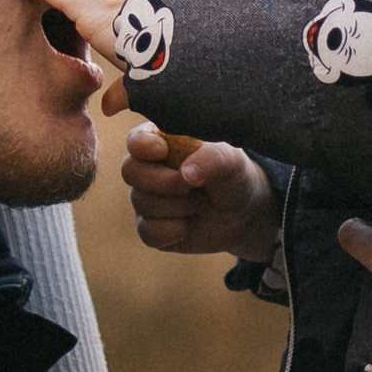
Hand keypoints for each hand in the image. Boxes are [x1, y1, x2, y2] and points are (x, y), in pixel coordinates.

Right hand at [125, 125, 278, 262]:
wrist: (241, 214)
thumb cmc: (231, 176)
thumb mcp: (231, 162)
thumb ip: (211, 159)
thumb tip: (185, 174)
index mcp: (161, 141)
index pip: (137, 139)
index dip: (143, 146)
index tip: (164, 151)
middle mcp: (147, 169)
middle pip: (130, 171)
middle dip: (165, 181)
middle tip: (193, 186)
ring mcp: (145, 199)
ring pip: (143, 203)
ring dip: (179, 206)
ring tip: (200, 202)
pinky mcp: (149, 228)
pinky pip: (148, 232)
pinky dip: (174, 231)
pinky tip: (188, 225)